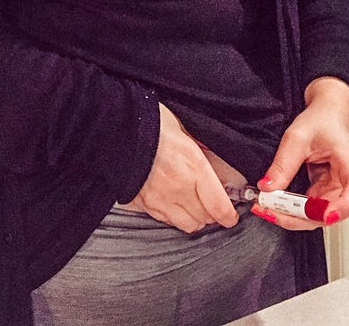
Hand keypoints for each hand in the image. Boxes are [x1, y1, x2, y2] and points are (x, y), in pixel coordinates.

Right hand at [121, 104, 238, 232]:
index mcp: (194, 166)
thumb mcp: (185, 129)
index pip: (218, 205)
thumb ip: (204, 149)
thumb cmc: (151, 124)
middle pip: (204, 218)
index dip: (228, 215)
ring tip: (194, 205)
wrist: (117, 131)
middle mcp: (179, 188)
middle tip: (213, 203)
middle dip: (212, 213)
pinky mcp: (144, 204)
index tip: (231, 215)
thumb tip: (221, 167)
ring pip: (187, 225)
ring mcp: (160, 199)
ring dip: (195, 218)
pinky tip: (174, 202)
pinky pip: (166, 220)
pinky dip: (175, 216)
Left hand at [252, 77, 348, 230]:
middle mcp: (346, 183)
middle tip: (272, 211)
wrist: (326, 117)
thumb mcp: (297, 137)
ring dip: (292, 218)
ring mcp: (334, 191)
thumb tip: (268, 187)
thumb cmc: (321, 122)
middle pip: (331, 212)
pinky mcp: (322, 195)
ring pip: (317, 216)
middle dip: (300, 218)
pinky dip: (290, 211)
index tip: (325, 215)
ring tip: (267, 208)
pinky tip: (273, 206)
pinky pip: (308, 210)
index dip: (342, 207)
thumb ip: (283, 163)